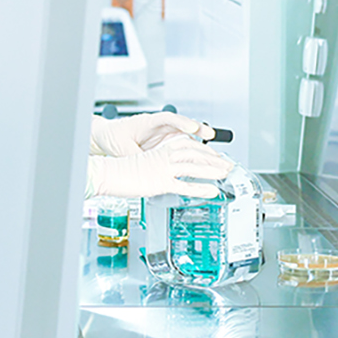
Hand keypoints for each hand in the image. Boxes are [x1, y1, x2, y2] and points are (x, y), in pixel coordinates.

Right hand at [85, 137, 234, 198]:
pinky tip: (212, 192)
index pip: (189, 145)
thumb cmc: (123, 171)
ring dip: (213, 171)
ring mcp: (164, 169)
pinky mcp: (161, 182)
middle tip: (228, 165)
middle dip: (214, 159)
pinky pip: (186, 185)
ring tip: (225, 175)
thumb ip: (161, 166)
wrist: (109, 173)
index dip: (204, 150)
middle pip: (196, 154)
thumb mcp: (146, 163)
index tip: (215, 155)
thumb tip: (172, 175)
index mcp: (161, 150)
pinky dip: (201, 188)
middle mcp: (165, 156)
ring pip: (194, 167)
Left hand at [89, 113, 214, 156]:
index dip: (180, 122)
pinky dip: (191, 151)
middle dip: (197, 128)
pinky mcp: (164, 144)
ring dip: (197, 141)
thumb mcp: (121, 148)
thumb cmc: (113, 136)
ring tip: (210, 150)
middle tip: (210, 134)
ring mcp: (162, 135)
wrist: (107, 137)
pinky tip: (201, 159)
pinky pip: (181, 145)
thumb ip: (135, 156)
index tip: (191, 127)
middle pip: (181, 124)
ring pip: (184, 135)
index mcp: (146, 122)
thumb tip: (145, 167)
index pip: (166, 118)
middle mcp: (158, 127)